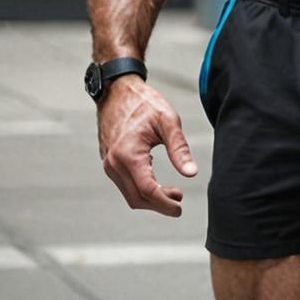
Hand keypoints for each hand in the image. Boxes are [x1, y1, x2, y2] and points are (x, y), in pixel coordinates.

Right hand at [97, 76, 197, 216]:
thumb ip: (179, 148)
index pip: (148, 191)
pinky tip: (157, 181)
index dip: (164, 204)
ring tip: (173, 192)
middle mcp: (113, 163)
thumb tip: (191, 173)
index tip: (179, 208)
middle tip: (179, 200)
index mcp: (128, 154)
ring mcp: (108, 164)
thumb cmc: (143, 102)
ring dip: (151, 198)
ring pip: (130, 194)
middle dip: (159, 204)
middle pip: (137, 198)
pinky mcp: (108, 162)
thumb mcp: (167, 121)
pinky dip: (141, 189)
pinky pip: (124, 184)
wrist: (117, 91)